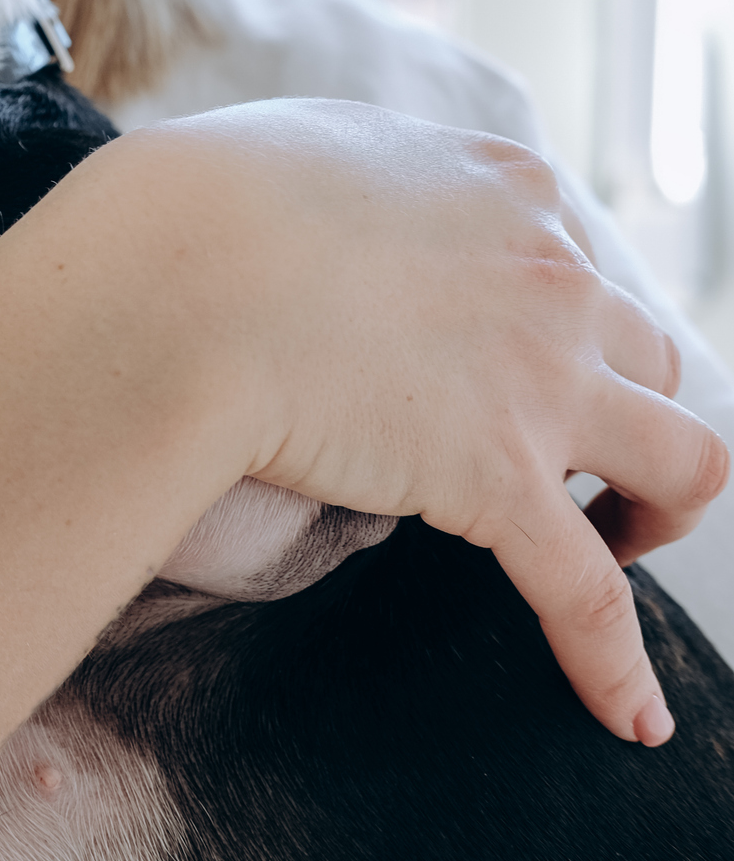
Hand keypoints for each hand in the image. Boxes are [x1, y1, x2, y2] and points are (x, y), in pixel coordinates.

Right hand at [124, 100, 727, 744]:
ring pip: (683, 459)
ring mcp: (538, 379)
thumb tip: (331, 208)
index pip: (576, 263)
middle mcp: (552, 275)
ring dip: (661, 509)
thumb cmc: (202, 204)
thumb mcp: (306, 144)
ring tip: (619, 543)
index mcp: (507, 188)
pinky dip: (615, 661)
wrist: (177, 276)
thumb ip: (362, 176)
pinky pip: (588, 592)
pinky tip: (628, 715)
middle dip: (621, 407)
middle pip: (646, 355)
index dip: (557, 321)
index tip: (519, 357)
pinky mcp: (496, 478)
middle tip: (565, 452)